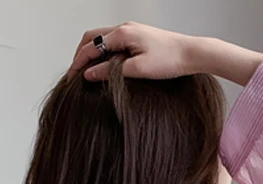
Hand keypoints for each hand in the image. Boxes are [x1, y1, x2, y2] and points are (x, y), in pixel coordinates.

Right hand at [70, 23, 193, 81]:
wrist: (191, 54)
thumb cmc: (169, 61)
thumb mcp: (137, 70)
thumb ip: (111, 71)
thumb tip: (90, 74)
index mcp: (122, 34)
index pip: (91, 46)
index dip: (78, 62)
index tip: (72, 76)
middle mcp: (124, 28)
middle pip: (92, 37)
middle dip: (80, 54)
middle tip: (75, 73)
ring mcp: (131, 30)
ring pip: (102, 38)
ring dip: (91, 52)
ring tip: (87, 70)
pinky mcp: (137, 36)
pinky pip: (113, 41)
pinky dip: (103, 51)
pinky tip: (104, 65)